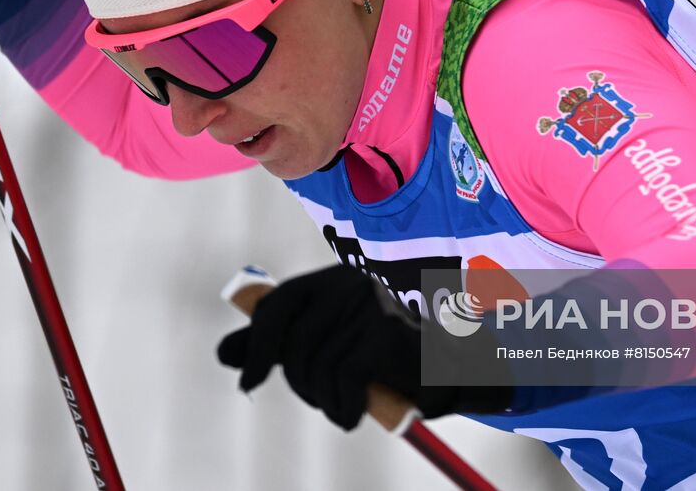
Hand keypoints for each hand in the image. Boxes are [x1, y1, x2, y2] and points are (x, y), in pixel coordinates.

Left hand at [216, 264, 511, 429]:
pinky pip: (342, 380)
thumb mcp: (340, 346)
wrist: (470, 364)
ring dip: (326, 401)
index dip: (258, 346)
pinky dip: (344, 408)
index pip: (279, 305)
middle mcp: (352, 283)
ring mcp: (371, 305)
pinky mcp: (387, 333)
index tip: (248, 384)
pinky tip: (355, 416)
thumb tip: (225, 354)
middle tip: (327, 402)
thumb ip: (283, 345)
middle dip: (300, 384)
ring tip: (348, 407)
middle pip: (293, 344)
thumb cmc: (402, 356)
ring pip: (316, 367)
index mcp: (337, 279)